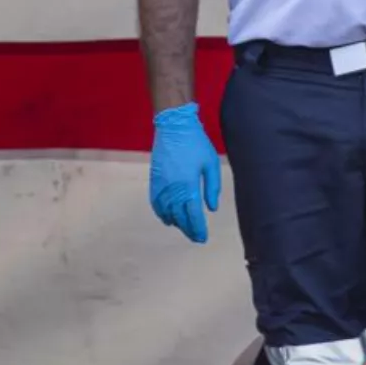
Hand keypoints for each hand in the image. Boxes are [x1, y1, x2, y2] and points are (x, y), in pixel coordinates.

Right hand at [149, 104, 222, 242]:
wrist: (173, 126)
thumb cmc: (195, 143)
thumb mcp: (210, 163)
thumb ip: (212, 187)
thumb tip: (212, 208)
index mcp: (188, 186)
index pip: (192, 215)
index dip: (198, 228)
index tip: (203, 238)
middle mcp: (172, 189)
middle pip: (179, 217)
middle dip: (188, 229)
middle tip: (196, 237)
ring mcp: (161, 185)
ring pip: (166, 212)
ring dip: (176, 223)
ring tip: (185, 228)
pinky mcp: (154, 180)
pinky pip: (155, 203)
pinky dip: (161, 213)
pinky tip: (168, 218)